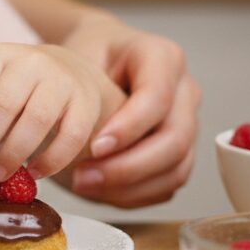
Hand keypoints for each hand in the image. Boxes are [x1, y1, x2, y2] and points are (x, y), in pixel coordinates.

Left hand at [0, 43, 116, 182]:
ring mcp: (62, 80)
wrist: (71, 73)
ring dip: (12, 154)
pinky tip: (34, 173)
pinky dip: (51, 161)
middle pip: (2, 105)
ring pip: (35, 120)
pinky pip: (70, 137)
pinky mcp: (86, 102)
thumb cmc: (19, 91)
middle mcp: (31, 61)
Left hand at [62, 12, 200, 206]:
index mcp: (164, 57)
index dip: (129, 128)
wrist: (99, 58)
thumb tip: (61, 130)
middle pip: (174, 140)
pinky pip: (167, 184)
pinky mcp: (180, 152)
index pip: (157, 97)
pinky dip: (134, 195)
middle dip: (128, 167)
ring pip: (176, 169)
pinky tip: (99, 191)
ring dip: (129, 187)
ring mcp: (187, 124)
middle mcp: (185, 91)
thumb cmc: (88, 54)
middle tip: (83, 177)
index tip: (95, 146)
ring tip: (84, 185)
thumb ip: (80, 86)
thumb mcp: (80, 55)